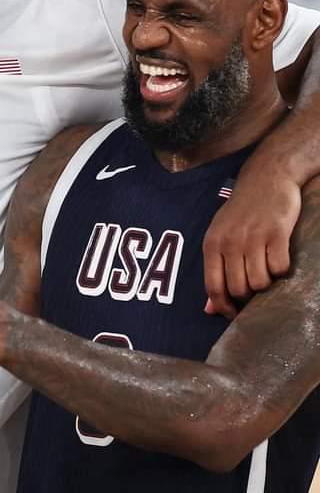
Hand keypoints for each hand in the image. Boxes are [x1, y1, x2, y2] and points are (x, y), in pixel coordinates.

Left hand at [203, 164, 299, 318]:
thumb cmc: (241, 212)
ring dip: (267, 283)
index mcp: (212, 244)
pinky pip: (280, 268)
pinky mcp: (277, 232)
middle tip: (256, 284)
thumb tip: (209, 309)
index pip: (213, 287)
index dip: (223, 306)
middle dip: (249, 295)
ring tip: (268, 270)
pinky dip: (282, 270)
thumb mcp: (220, 236)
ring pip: (260, 282)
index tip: (233, 315)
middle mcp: (230, 242)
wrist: (267, 178)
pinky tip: (280, 259)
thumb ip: (215, 270)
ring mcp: (253, 237)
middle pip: (238, 289)